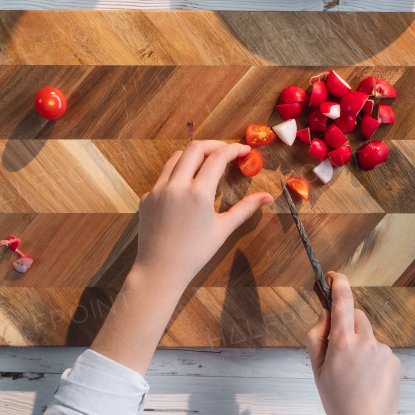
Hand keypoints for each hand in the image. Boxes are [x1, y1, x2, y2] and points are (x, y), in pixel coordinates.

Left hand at [91, 140, 273, 375]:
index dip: (233, 149)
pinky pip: (164, 176)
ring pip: (176, 158)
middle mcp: (176, 185)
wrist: (160, 270)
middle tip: (227, 152)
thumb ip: (245, 209)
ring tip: (208, 165)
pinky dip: (178, 173)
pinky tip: (188, 187)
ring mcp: (158, 189)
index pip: (218, 157)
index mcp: (198, 193)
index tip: (244, 150)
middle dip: (214, 145)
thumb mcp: (223, 230)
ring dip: (194, 155)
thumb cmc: (194, 254)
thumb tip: (268, 197)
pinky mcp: (147, 197)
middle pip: (195, 148)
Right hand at [306, 272, 414, 414]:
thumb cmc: (337, 400)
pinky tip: (368, 379)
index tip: (334, 276)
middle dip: (348, 323)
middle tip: (338, 348)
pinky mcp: (395, 360)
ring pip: (368, 335)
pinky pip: (380, 350)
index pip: (343, 302)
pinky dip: (372, 358)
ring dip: (360, 343)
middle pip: (357, 316)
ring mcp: (383, 350)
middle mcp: (365, 342)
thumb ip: (316, 336)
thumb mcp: (316, 369)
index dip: (339, 283)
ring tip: (354, 373)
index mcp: (343, 342)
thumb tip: (325, 314)